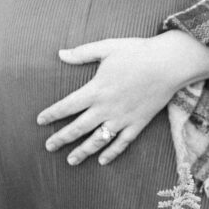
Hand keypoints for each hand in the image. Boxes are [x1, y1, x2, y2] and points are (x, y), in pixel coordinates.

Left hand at [36, 36, 187, 165]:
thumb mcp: (107, 47)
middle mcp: (106, 108)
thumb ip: (82, 53)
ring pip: (98, 140)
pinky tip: (102, 161)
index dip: (52, 114)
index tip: (40, 121)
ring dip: (82, 151)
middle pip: (79, 128)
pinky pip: (122, 143)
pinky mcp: (138, 123)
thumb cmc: (137, 52)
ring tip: (70, 161)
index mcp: (96, 90)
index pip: (67, 106)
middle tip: (48, 146)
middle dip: (61, 138)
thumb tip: (60, 54)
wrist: (168, 64)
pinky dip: (111, 153)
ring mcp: (122, 119)